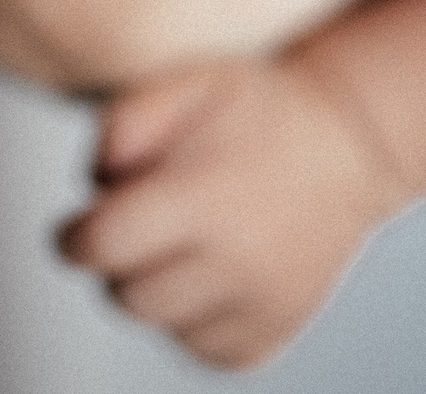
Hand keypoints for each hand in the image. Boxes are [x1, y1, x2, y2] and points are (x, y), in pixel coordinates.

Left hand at [59, 57, 406, 368]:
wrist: (351, 144)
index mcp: (205, 198)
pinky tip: (218, 269)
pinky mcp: (268, 337)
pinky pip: (198, 345)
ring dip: (157, 286)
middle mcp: (235, 264)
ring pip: (160, 323)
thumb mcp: (193, 79)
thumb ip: (126, 119)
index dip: (75, 237)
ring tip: (190, 240)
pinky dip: (194, 315)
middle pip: (124, 294)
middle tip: (148, 221)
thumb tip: (94, 184)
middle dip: (119, 260)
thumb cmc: (260, 109)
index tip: (78, 226)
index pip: (102, 246)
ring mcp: (257, 308)